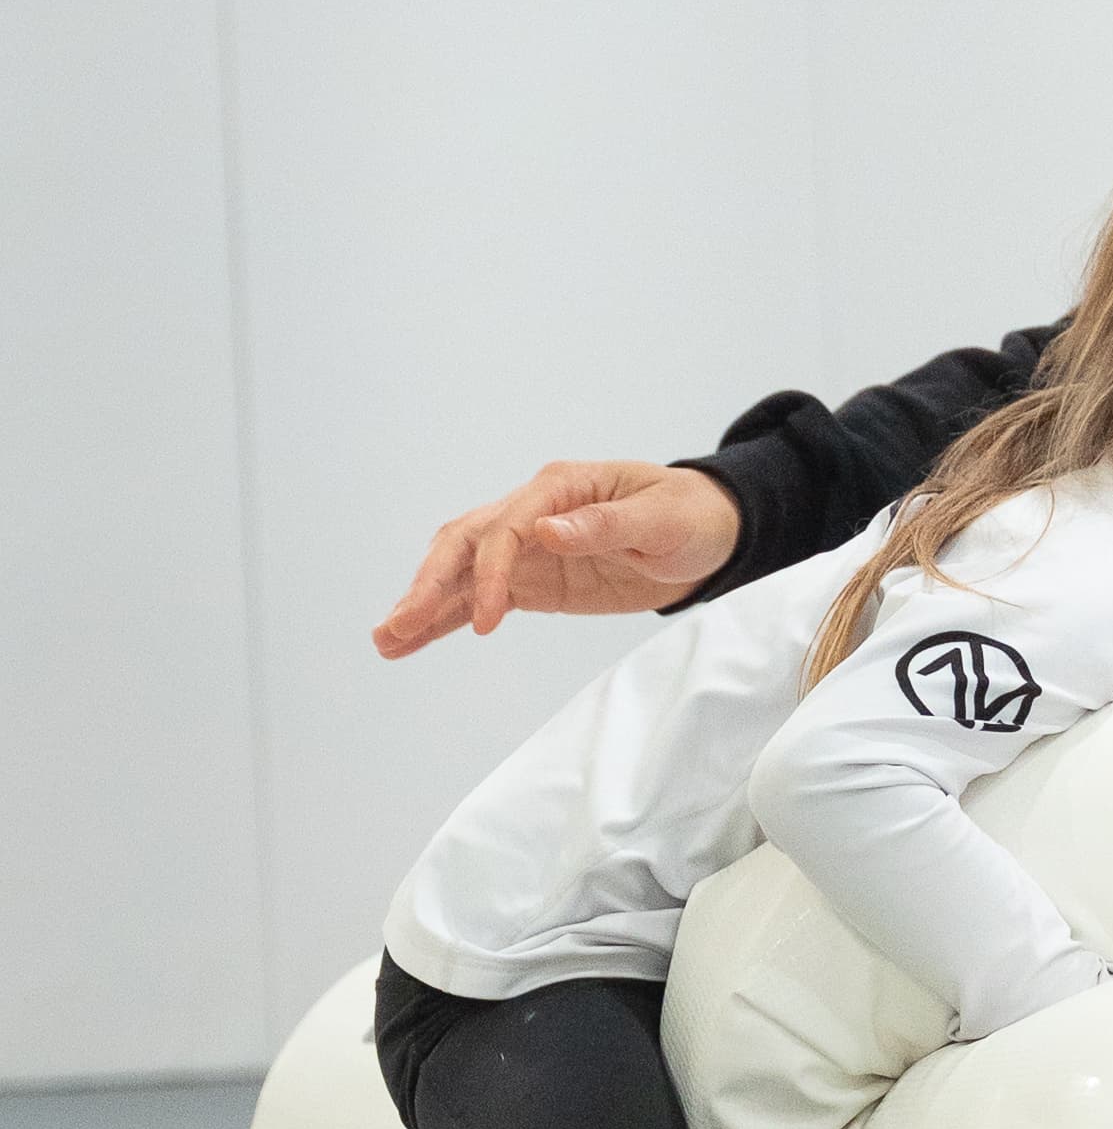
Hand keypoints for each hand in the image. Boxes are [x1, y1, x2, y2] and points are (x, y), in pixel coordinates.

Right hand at [372, 461, 741, 657]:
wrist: (710, 534)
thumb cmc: (691, 515)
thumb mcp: (662, 518)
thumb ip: (605, 524)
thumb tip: (546, 530)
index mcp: (561, 487)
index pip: (509, 526)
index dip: (494, 572)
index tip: (489, 619)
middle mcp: (533, 512)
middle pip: (465, 543)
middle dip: (430, 584)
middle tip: (399, 625)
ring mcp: (528, 548)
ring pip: (462, 573)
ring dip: (424, 604)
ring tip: (386, 641)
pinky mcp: (534, 580)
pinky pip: (480, 598)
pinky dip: (446, 618)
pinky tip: (411, 641)